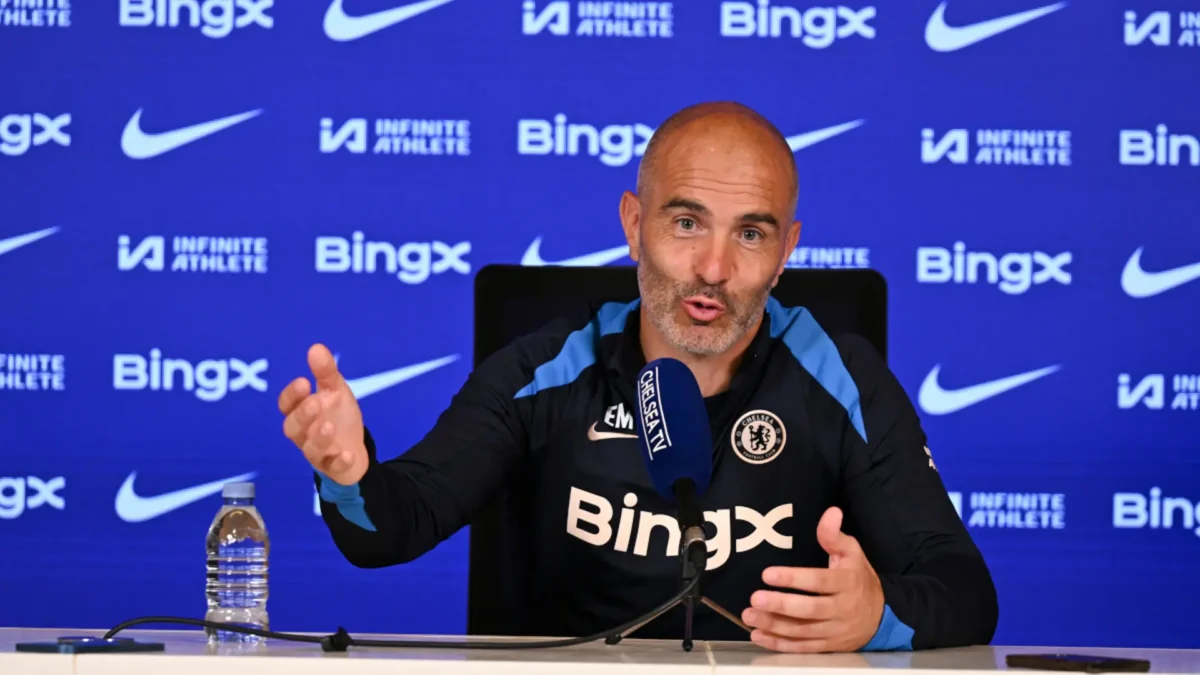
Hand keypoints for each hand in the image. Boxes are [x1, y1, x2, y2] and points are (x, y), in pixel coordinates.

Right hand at [279, 343, 367, 484]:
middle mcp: (304, 434)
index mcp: (301, 412)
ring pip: (310, 449)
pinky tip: (347, 454)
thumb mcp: (335, 391)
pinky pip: (334, 468)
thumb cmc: (338, 417)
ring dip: (319, 438)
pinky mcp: (334, 468)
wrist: (356, 448)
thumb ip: (325, 372)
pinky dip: (340, 462)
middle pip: (293, 428)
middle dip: (302, 416)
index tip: (303, 382)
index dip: (292, 396)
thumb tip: (315, 347)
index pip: (287, 405)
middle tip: (314, 403)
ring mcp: (318, 453)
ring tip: (329, 425)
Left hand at [741, 506, 884, 652]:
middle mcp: (841, 609)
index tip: (768, 574)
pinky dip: (780, 644)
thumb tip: (831, 512)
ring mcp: (834, 630)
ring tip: (750, 616)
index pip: (818, 582)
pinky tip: (759, 636)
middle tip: (755, 598)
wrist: (881, 617)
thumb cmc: (859, 578)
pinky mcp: (827, 645)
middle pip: (809, 610)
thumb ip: (835, 535)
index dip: (793, 578)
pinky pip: (802, 647)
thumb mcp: (852, 553)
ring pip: (803, 631)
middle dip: (780, 605)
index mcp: (847, 583)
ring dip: (774, 625)